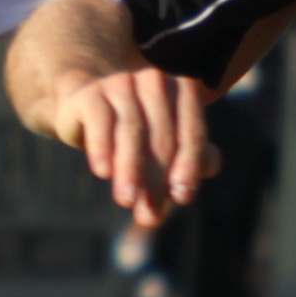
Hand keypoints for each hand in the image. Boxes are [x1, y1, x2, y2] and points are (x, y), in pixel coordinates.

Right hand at [50, 63, 215, 229]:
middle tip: (149, 215)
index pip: (192, 134)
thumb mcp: (168, 144)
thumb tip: (208, 169)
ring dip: (130, 170)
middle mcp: (155, 81)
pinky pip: (100, 120)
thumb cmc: (138, 128)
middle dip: (156, 180)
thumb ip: (193, 157)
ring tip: (127, 201)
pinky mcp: (91, 92)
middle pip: (162, 138)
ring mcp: (122, 83)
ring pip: (132, 131)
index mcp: (183, 90)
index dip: (188, 167)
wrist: (87, 103)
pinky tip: (103, 171)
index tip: (182, 198)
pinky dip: (102, 146)